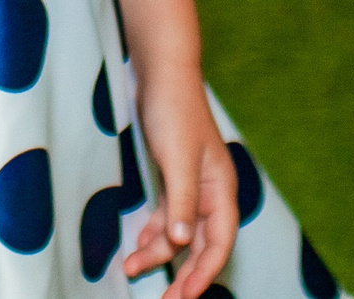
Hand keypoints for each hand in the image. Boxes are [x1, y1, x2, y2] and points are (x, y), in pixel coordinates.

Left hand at [125, 74, 238, 298]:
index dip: (205, 272)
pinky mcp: (174, 180)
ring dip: (160, 254)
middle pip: (202, 245)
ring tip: (133, 269)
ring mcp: (192, 187)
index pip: (220, 242)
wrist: (162, 75)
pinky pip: (167, 219)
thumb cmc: (175, 112)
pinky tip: (139, 247)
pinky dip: (154, 234)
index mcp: (220, 189)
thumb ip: (181, 202)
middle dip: (185, 274)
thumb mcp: (178, 158)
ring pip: (180, 234)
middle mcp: (210, 193)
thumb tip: (182, 242)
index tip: (184, 295)